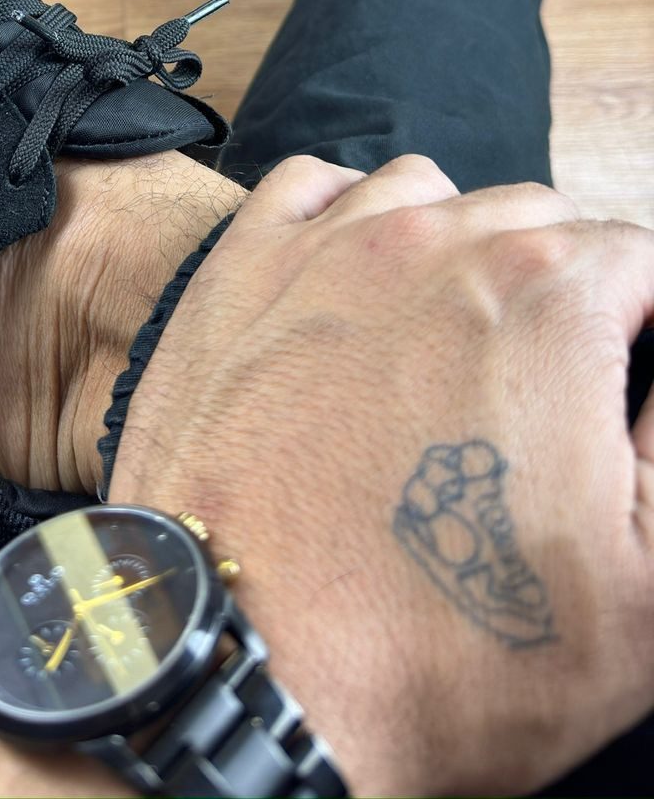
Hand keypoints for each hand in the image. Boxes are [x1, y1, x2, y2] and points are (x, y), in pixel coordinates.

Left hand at [110, 155, 653, 795]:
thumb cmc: (446, 650)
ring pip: (432, 193)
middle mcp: (438, 244)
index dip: (644, 317)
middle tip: (542, 377)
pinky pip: (315, 186)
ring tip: (451, 333)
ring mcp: (328, 246)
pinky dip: (349, 215)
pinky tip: (357, 280)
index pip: (637, 255)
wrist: (253, 669)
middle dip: (561, 282)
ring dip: (458, 244)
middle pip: (537, 218)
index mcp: (551, 301)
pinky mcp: (241, 268)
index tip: (626, 371)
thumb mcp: (647, 584)